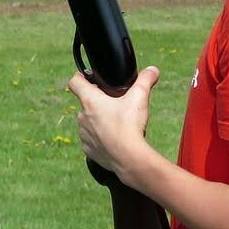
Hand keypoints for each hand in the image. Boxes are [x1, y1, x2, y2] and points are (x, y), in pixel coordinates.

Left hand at [67, 65, 159, 179]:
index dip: (80, 76)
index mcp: (90, 101)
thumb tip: (153, 70)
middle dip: (98, 102)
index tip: (88, 77)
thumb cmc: (129, 126)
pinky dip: (101, 138)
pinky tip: (114, 139)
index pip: (75, 82)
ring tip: (117, 124)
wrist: (128, 158)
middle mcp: (82, 117)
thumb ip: (145, 80)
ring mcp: (84, 135)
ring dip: (99, 121)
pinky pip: (92, 140)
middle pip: (86, 103)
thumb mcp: (139, 97)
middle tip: (115, 104)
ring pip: (89, 122)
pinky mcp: (89, 150)